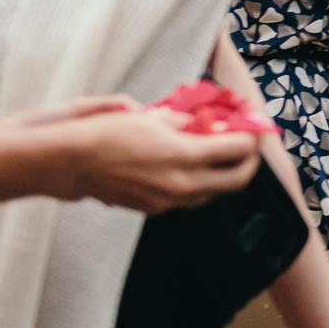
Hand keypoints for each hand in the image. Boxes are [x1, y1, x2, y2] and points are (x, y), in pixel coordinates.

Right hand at [59, 107, 262, 212]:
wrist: (73, 162)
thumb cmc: (111, 133)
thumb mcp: (154, 118)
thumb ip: (188, 123)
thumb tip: (209, 124)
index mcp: (185, 156)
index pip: (238, 150)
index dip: (251, 139)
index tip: (254, 130)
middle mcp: (183, 183)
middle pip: (237, 180)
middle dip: (249, 163)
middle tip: (250, 149)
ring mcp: (170, 201)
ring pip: (214, 193)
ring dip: (225, 175)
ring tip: (222, 157)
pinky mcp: (156, 209)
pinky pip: (190, 199)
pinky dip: (200, 184)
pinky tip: (193, 168)